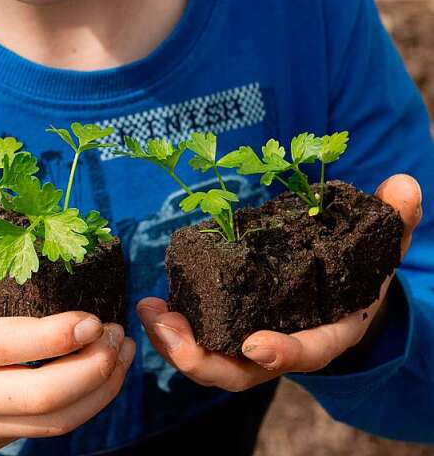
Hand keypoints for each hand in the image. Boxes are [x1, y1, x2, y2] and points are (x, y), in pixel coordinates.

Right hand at [0, 206, 134, 455]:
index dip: (50, 337)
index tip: (89, 316)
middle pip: (39, 398)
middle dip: (92, 369)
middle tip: (117, 333)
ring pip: (50, 425)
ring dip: (98, 391)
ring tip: (122, 354)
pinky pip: (40, 433)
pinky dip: (79, 408)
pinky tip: (96, 377)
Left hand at [137, 174, 421, 391]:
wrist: (347, 288)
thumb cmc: (362, 267)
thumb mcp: (383, 245)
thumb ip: (395, 220)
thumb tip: (405, 185)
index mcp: (329, 331)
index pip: (309, 351)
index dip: (284, 353)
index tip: (256, 346)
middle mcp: (289, 345)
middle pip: (246, 371)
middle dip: (206, 360)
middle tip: (174, 332)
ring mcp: (257, 340)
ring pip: (215, 360)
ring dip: (179, 345)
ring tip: (152, 314)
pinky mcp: (232, 326)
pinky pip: (202, 339)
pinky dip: (175, 330)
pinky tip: (152, 305)